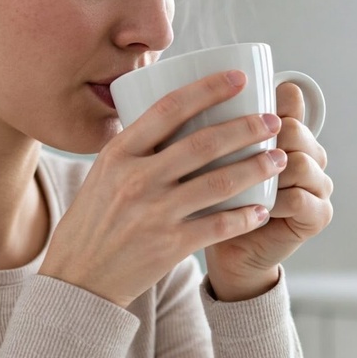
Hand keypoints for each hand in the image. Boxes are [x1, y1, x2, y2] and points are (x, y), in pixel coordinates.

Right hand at [38, 71, 288, 308]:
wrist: (78, 278)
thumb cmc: (93, 222)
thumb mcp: (103, 174)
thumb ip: (135, 149)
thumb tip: (173, 117)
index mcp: (119, 153)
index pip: (169, 109)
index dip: (208, 89)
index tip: (238, 78)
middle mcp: (137, 179)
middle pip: (203, 143)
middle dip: (246, 128)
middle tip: (273, 120)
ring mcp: (155, 213)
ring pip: (219, 183)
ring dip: (255, 168)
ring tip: (279, 159)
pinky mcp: (170, 245)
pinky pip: (219, 226)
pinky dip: (245, 216)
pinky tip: (262, 209)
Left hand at [204, 82, 332, 301]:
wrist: (229, 250)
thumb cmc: (216, 201)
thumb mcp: (209, 159)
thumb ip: (209, 125)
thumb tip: (178, 81)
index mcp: (291, 131)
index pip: (289, 102)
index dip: (263, 104)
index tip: (232, 111)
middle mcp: (312, 154)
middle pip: (295, 129)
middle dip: (262, 138)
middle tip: (226, 156)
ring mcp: (319, 185)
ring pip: (299, 163)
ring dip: (267, 171)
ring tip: (238, 182)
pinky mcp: (318, 216)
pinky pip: (300, 201)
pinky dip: (276, 202)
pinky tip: (255, 207)